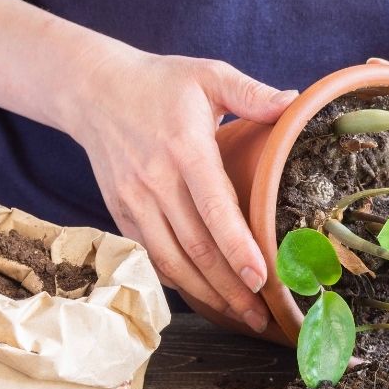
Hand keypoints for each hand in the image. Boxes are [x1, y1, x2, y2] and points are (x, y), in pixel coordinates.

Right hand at [0, 0, 292, 332]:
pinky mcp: (120, 212)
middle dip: (231, 285)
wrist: (93, 89)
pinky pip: (152, 256)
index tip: (263, 276)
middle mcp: (156, 180)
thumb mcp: (208, 75)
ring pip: (172, 260)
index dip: (238, 246)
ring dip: (207, 293)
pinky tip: (206, 295)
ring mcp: (134, 201)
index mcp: (184, 148)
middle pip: (196, 246)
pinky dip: (179, 281)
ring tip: (241, 314)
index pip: (214, 207)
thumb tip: (295, 103)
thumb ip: (252, 93)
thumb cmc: (161, 83)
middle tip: (263, 313)